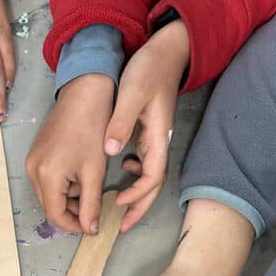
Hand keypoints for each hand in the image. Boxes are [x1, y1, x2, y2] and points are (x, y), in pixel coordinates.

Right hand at [26, 75, 114, 234]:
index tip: (91, 227)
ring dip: (69, 198)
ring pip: (49, 194)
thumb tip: (90, 228)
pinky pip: (48, 180)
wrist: (84, 93)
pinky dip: (64, 184)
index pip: (56, 215)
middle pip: (50, 206)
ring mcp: (32, 161)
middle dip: (72, 211)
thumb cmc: (92, 127)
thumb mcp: (95, 171)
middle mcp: (33, 170)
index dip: (74, 225)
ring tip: (89, 184)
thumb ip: (91, 204)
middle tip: (94, 209)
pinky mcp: (36, 154)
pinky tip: (80, 173)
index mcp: (46, 175)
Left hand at [105, 21, 189, 232]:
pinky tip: (122, 168)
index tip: (118, 204)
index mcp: (157, 137)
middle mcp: (158, 142)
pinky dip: (134, 173)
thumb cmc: (149, 69)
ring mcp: (154, 139)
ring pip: (149, 175)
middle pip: (154, 184)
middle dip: (140, 206)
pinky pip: (144, 161)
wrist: (163, 50)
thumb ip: (122, 122)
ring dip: (137, 193)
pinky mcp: (148, 132)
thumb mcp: (132, 93)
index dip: (138, 195)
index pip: (153, 177)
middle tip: (123, 226)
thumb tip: (112, 151)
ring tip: (119, 207)